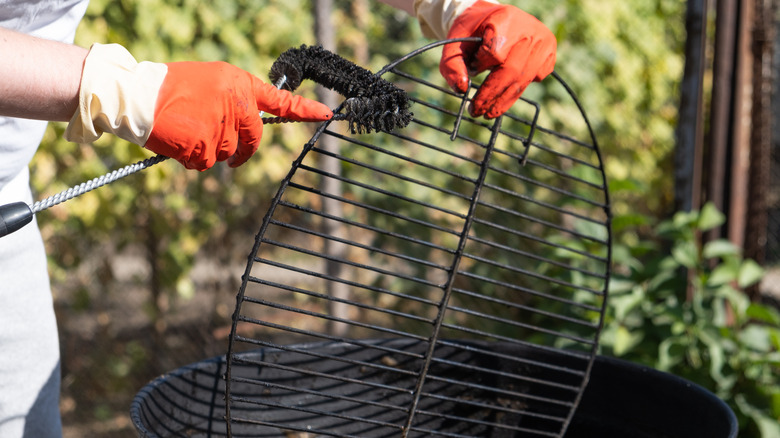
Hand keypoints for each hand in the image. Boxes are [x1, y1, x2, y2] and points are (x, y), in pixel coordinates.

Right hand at [146, 61, 332, 169]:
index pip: (279, 100)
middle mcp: (236, 105)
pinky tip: (179, 141)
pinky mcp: (205, 147)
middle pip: (252, 140)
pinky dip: (193, 159)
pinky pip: (206, 163)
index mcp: (239, 84)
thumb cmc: (171, 87)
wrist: (138, 95)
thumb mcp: (211, 82)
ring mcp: (222, 127)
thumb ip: (234, 100)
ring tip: (188, 131)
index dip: (304, 109)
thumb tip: (246, 124)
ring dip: (211, 150)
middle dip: (243, 151)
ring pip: (227, 154)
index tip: (326, 114)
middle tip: (231, 154)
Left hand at [440, 1, 556, 118]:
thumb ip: (452, 65)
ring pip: (523, 79)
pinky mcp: (550, 53)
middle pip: (512, 71)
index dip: (481, 66)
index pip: (495, 52)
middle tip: (476, 111)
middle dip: (492, 95)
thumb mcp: (455, 43)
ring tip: (488, 113)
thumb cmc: (473, 32)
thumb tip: (462, 90)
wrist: (492, 17)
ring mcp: (543, 41)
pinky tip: (505, 91)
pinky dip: (518, 89)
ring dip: (504, 100)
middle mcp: (530, 29)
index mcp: (505, 19)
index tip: (473, 68)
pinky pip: (535, 78)